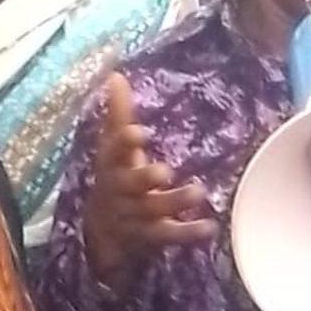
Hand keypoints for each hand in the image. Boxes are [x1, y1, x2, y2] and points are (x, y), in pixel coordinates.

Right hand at [83, 73, 217, 290]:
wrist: (101, 232)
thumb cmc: (115, 177)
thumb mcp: (114, 148)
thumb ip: (118, 114)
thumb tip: (115, 74)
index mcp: (112, 165)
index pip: (113, 151)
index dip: (124, 143)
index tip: (140, 133)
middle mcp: (120, 190)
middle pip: (130, 184)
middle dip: (145, 178)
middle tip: (166, 171)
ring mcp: (134, 216)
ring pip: (152, 210)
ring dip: (175, 202)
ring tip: (200, 191)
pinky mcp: (150, 236)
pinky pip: (168, 236)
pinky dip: (188, 233)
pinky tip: (210, 227)